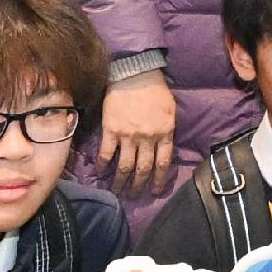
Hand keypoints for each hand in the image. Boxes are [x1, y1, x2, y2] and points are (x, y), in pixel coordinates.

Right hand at [98, 75, 178, 197]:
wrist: (135, 74)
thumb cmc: (155, 91)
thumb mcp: (170, 112)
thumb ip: (167, 131)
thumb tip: (163, 149)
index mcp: (165, 133)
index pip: (163, 163)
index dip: (159, 179)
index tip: (155, 190)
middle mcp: (147, 138)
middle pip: (143, 168)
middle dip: (139, 185)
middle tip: (135, 196)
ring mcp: (128, 136)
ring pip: (125, 166)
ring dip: (122, 182)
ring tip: (118, 192)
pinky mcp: (111, 131)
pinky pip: (106, 154)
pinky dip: (103, 166)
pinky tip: (101, 174)